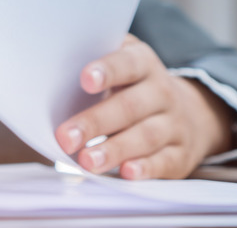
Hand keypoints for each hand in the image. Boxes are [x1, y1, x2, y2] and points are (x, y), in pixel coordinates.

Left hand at [54, 35, 233, 179]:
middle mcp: (161, 92)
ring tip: (86, 161)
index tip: (85, 80)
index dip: (107, 71)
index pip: (126, 64)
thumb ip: (91, 64)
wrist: (192, 112)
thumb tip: (45, 75)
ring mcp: (173, 124)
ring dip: (114, 150)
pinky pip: (164, 162)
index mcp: (142, 63)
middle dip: (95, 122)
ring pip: (145, 136)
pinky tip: (125, 172)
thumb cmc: (134, 86)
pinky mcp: (180, 153)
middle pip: (129, 106)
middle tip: (65, 137)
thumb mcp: (121, 65)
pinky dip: (145, 168)